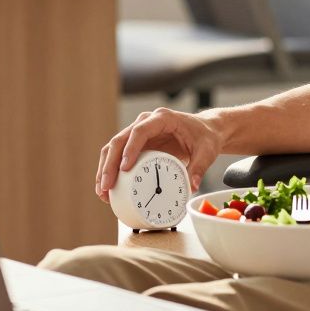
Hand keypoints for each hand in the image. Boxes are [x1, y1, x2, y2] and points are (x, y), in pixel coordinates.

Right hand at [95, 107, 222, 202]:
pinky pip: (118, 155)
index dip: (130, 149)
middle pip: (120, 140)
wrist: (206, 130)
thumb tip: (191, 186)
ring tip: (102, 191)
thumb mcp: (207, 151)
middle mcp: (146, 122)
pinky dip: (111, 170)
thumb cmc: (206, 137)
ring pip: (114, 147)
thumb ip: (200, 167)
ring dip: (105, 168)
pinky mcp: (137, 144)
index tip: (124, 169)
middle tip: (106, 185)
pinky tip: (108, 188)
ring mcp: (139, 132)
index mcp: (162, 118)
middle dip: (110, 164)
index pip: (140, 131)